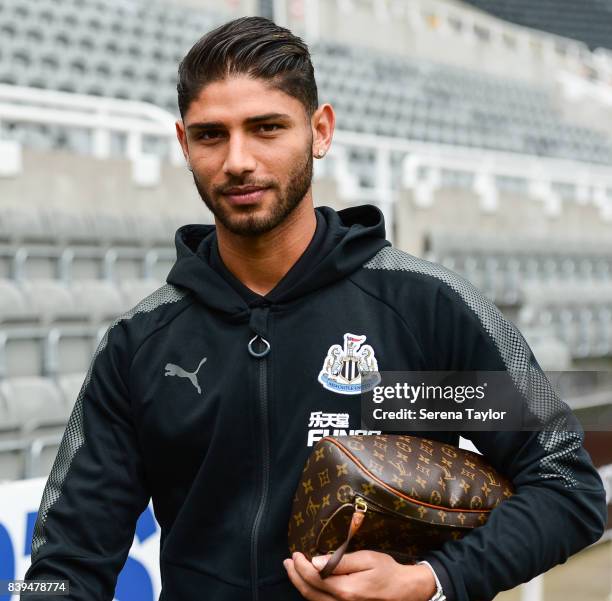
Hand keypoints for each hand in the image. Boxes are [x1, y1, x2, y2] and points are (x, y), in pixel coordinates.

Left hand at [283, 550, 436, 600]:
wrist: (404, 591)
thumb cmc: (386, 571)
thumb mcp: (367, 558)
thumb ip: (341, 561)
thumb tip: (316, 561)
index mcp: (346, 590)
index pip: (314, 578)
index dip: (301, 566)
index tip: (295, 554)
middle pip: (309, 592)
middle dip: (295, 576)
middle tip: (288, 562)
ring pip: (313, 600)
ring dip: (300, 585)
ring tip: (292, 570)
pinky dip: (311, 593)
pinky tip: (308, 583)